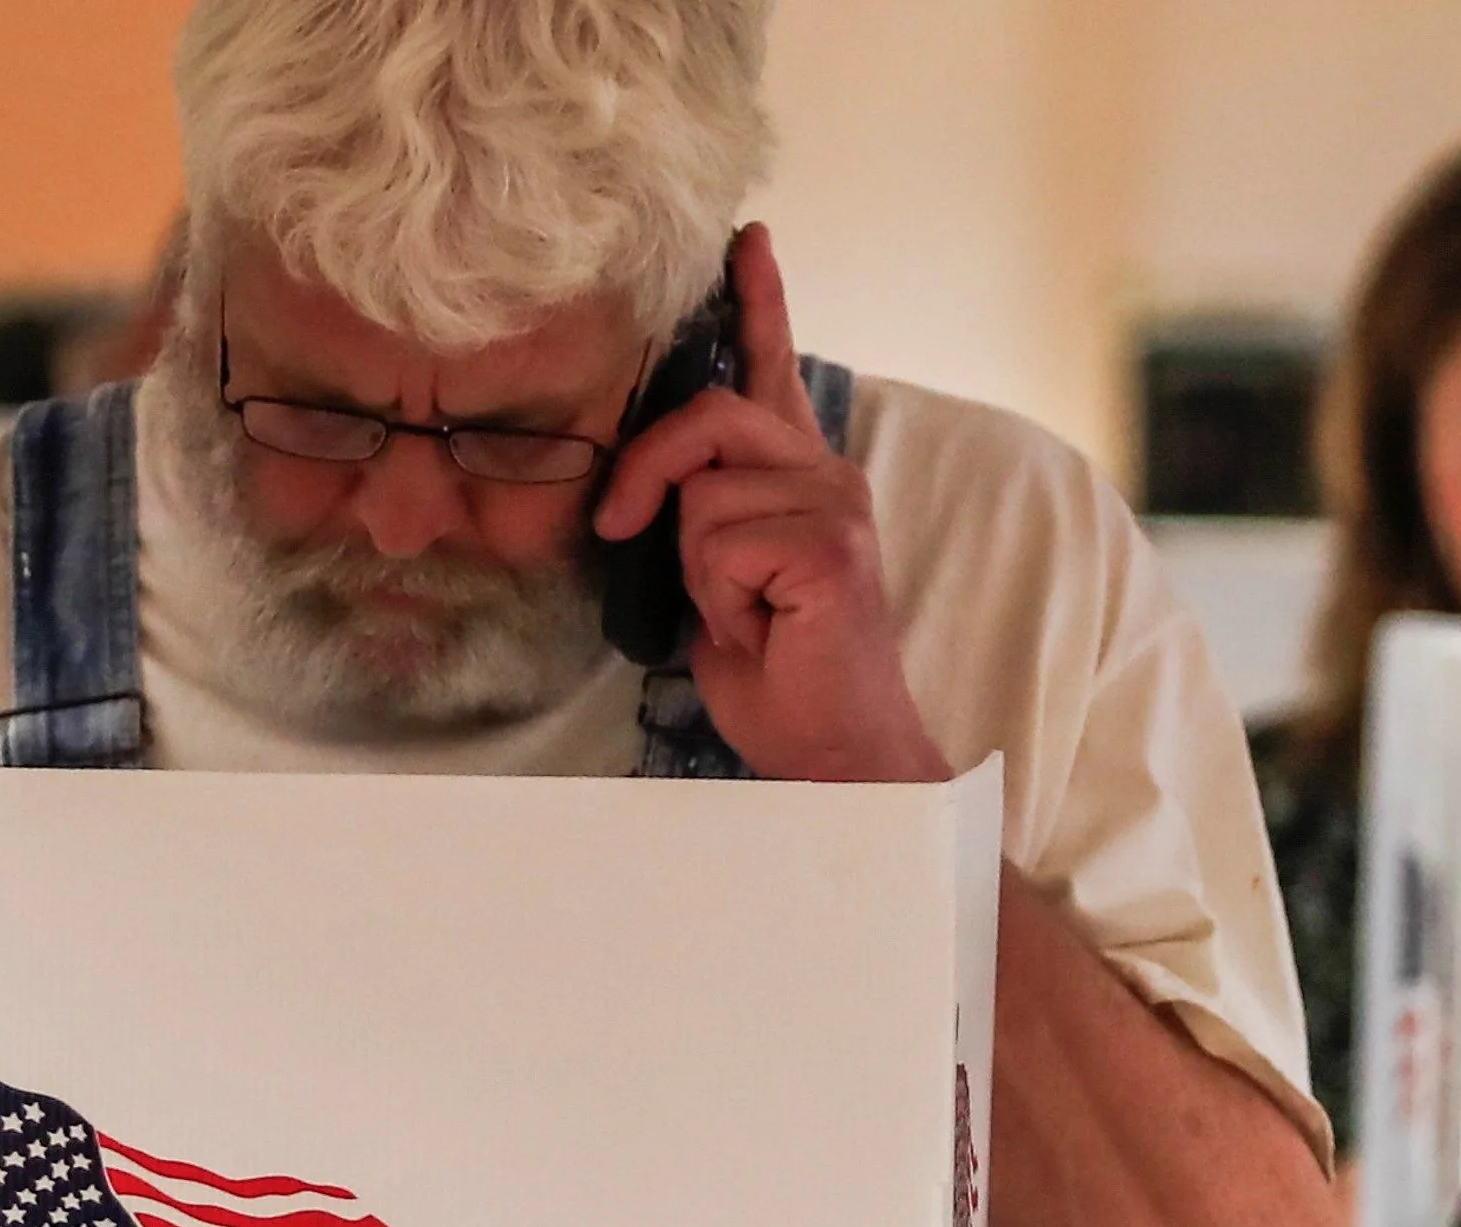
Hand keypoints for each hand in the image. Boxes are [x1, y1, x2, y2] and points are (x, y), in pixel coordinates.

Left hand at [588, 225, 949, 784]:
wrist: (833, 753)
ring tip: (744, 616)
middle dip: (647, 474)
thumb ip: (698, 513)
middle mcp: (827, 476)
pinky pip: (721, 543)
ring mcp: (836, 507)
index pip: (772, 373)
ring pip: (705, 495)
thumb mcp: (714, 578)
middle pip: (710, 417)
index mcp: (799, 479)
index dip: (758, 303)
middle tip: (624, 530)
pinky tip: (763, 629)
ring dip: (696, 570)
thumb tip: (650, 486)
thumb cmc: (779, 675)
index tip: (745, 239)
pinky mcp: (832, 547)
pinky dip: (719, 599)